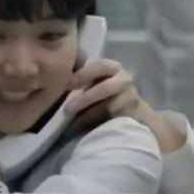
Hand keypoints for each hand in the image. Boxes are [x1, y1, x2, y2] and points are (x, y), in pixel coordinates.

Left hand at [65, 58, 184, 152]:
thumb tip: (58, 82)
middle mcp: (125, 79)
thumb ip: (84, 79)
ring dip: (89, 114)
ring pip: (109, 106)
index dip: (83, 74)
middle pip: (104, 88)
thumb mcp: (97, 81)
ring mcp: (131, 97)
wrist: (135, 113)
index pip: (100, 66)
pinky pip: (113, 119)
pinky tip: (84, 127)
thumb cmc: (107, 94)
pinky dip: (97, 123)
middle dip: (85, 99)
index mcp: (113, 68)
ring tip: (74, 121)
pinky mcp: (133, 113)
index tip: (67, 84)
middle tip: (67, 109)